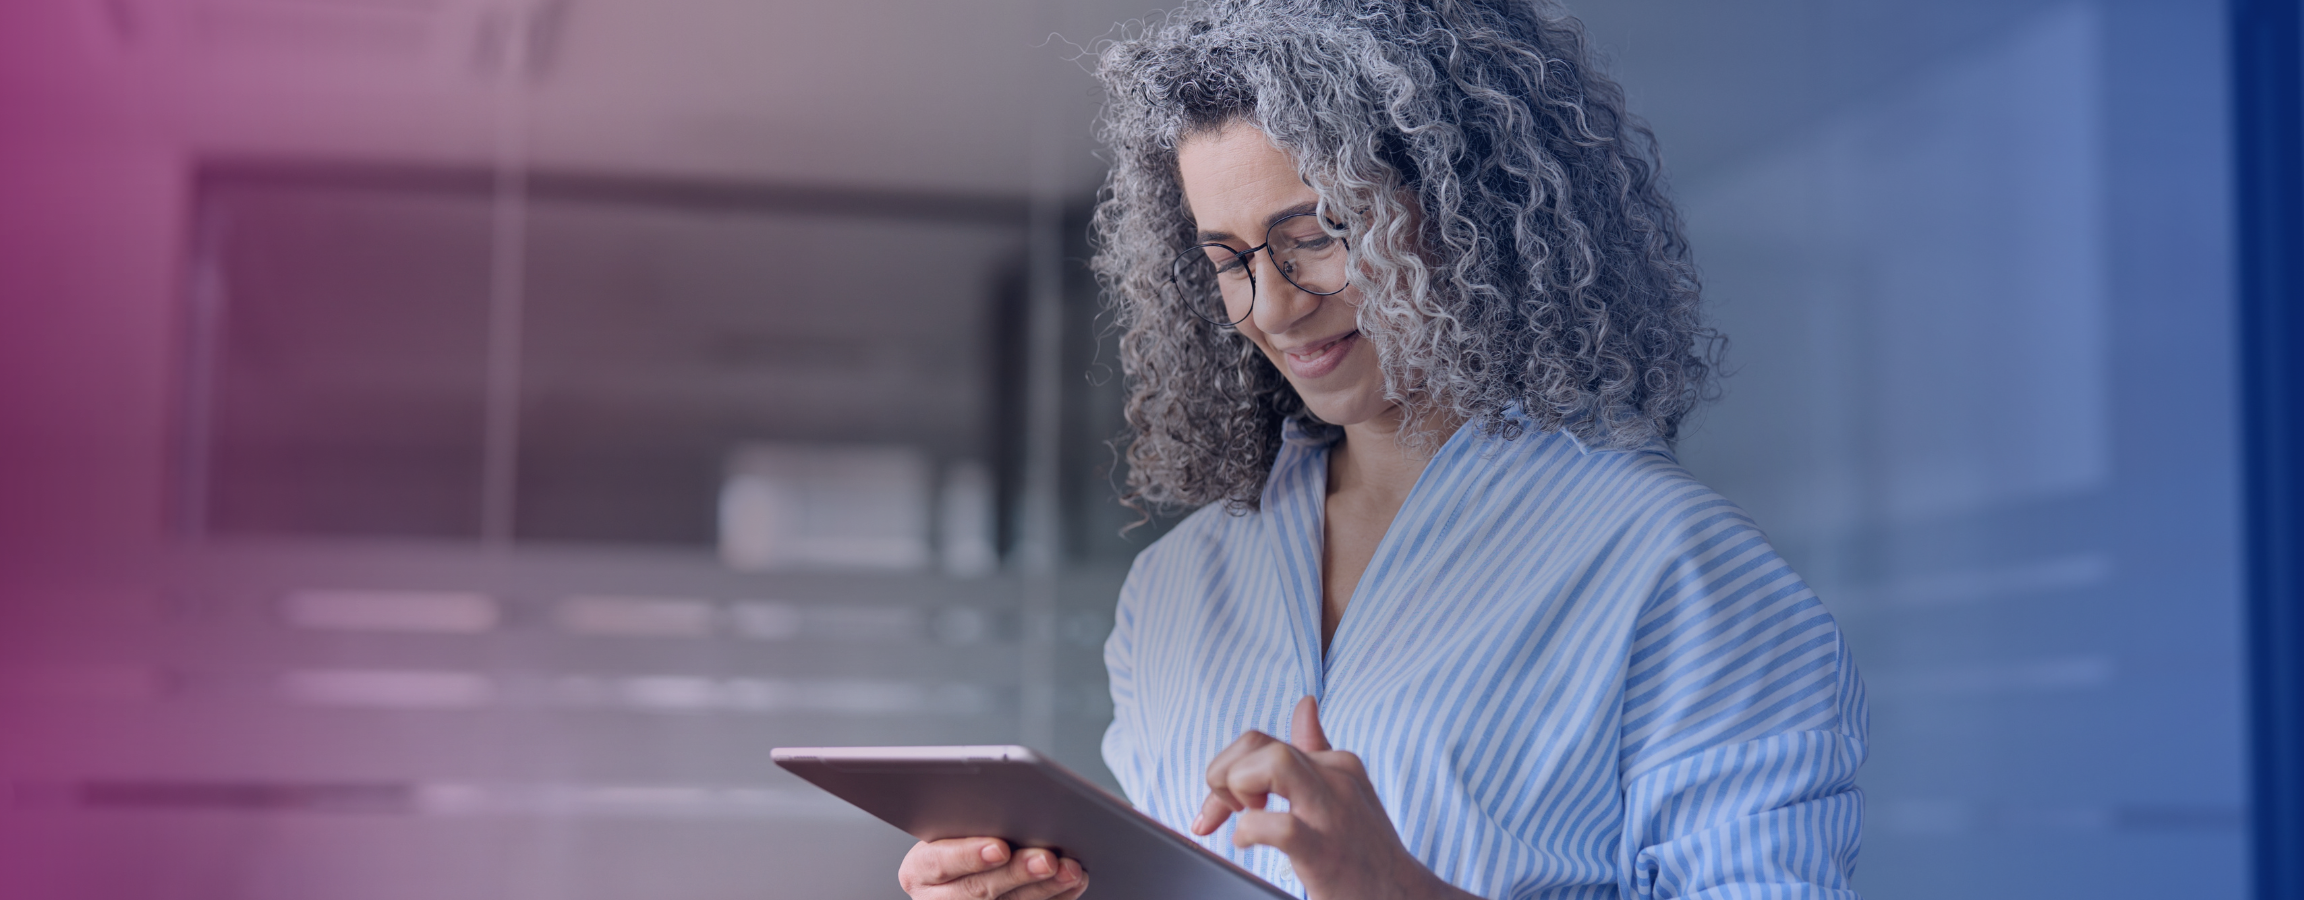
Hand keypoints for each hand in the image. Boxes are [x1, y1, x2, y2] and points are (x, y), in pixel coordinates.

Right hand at [896, 837, 1087, 899]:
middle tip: (1047, 859)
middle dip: (1017, 873)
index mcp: (920, 869)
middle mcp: (938, 898)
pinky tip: (1072, 884)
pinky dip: (1056, 899)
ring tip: (1070, 870)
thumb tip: (1008, 806)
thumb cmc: (957, 835)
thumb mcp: (949, 825)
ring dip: (1045, 889)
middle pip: (978, 890)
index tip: (1000, 847)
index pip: (939, 862)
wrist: (961, 866)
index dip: (970, 855)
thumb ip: (969, 820)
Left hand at [1192, 696, 1472, 899]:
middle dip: (1223, 774)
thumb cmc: (1364, 849)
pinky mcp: (1324, 850)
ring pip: (1273, 763)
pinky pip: (1277, 825)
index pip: (1264, 742)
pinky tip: (1248, 843)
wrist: (1401, 896)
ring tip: (1242, 818)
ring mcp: (1332, 812)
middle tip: (1229, 810)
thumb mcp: (1346, 791)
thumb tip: (1305, 704)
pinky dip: (1249, 831)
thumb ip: (1318, 748)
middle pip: (1259, 743)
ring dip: (1238, 789)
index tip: (1223, 805)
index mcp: (1336, 763)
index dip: (1228, 768)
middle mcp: (1335, 778)